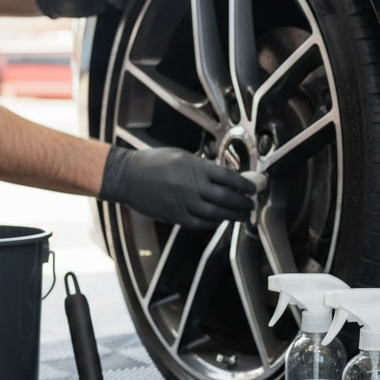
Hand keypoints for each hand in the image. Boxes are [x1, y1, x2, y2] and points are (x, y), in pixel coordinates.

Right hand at [99, 146, 257, 229]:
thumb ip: (202, 167)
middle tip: (250, 205)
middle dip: (242, 203)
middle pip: (226, 198)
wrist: (127, 176)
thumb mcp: (181, 156)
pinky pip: (199, 223)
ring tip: (241, 216)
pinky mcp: (175, 215)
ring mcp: (184, 202)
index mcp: (195, 168)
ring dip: (231, 216)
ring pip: (215, 214)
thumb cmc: (152, 163)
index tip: (253, 189)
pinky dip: (212, 223)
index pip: (228, 177)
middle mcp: (192, 186)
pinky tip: (219, 221)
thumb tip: (223, 177)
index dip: (244, 185)